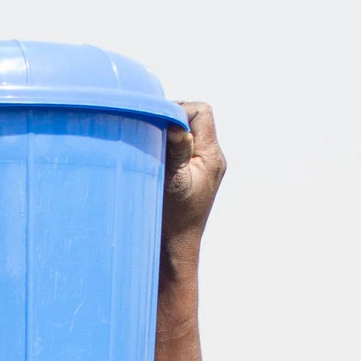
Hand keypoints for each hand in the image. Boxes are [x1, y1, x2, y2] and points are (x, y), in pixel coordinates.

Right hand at [161, 101, 224, 249]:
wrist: (173, 250)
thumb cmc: (172, 220)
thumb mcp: (173, 183)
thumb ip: (177, 151)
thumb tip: (178, 126)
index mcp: (211, 155)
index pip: (201, 112)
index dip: (179, 110)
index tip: (156, 124)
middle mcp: (211, 158)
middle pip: (195, 118)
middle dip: (171, 119)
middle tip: (148, 132)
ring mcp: (203, 167)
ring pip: (188, 132)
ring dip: (168, 134)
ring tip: (149, 146)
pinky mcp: (192, 175)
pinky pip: (183, 149)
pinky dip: (167, 147)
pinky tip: (152, 159)